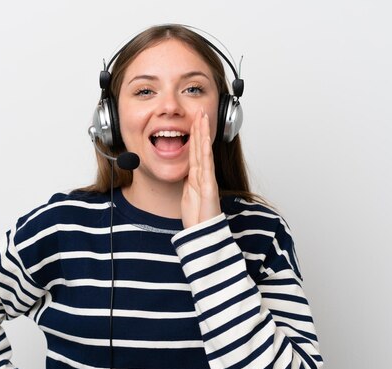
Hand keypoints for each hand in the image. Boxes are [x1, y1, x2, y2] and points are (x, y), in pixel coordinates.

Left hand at [181, 109, 221, 228]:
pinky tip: (204, 140)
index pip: (195, 151)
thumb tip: (182, 171)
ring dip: (203, 133)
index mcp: (197, 177)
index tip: (194, 119)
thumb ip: (186, 182)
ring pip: (204, 152)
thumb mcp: (187, 195)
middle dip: (200, 128)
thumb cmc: (197, 218)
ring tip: (202, 117)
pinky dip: (205, 152)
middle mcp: (203, 176)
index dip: (195, 134)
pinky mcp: (209, 188)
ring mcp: (207, 180)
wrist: (202, 235)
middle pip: (201, 147)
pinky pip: (206, 166)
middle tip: (200, 110)